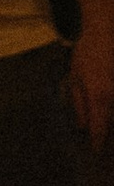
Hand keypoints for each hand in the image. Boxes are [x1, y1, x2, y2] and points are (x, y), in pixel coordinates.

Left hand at [72, 18, 113, 155]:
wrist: (105, 33)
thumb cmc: (87, 55)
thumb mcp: (74, 79)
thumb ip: (79, 105)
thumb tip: (83, 127)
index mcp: (99, 98)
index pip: (100, 129)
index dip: (98, 144)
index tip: (96, 153)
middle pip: (112, 126)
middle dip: (108, 138)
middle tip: (103, 153)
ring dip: (110, 125)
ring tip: (104, 137)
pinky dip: (112, 115)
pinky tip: (108, 117)